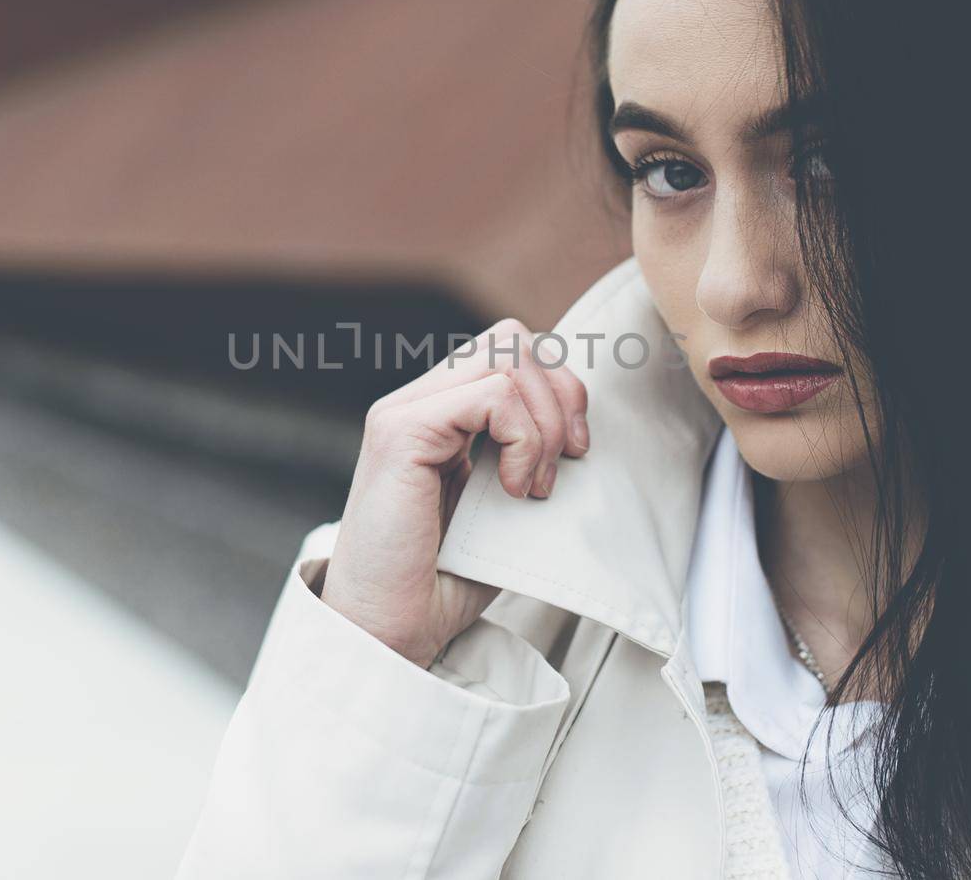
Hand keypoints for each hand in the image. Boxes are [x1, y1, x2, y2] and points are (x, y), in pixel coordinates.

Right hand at [320, 318, 589, 667]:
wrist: (388, 631)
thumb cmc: (440, 582)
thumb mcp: (502, 507)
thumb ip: (527, 457)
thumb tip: (582, 432)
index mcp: (439, 414)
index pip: (512, 352)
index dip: (559, 390)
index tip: (574, 453)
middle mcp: (417, 402)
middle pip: (513, 338)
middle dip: (561, 395)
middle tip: (564, 463)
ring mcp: (404, 411)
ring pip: (507, 354)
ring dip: (545, 422)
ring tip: (534, 486)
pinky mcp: (401, 432)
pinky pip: (492, 395)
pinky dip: (523, 439)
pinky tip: (513, 490)